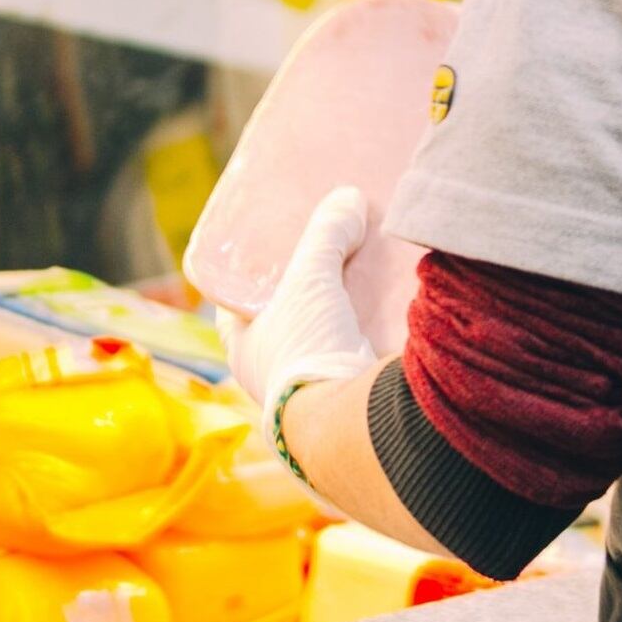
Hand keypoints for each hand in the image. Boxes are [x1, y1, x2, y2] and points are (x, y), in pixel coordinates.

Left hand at [219, 186, 380, 444]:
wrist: (349, 422)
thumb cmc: (306, 349)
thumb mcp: (309, 281)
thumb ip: (325, 236)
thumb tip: (348, 199)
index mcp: (243, 348)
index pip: (234, 305)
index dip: (247, 277)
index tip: (266, 249)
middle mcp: (272, 370)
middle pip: (283, 317)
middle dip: (302, 288)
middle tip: (322, 250)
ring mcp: (312, 384)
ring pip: (322, 333)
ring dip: (339, 309)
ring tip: (360, 271)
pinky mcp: (349, 391)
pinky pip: (356, 349)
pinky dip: (367, 328)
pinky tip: (387, 304)